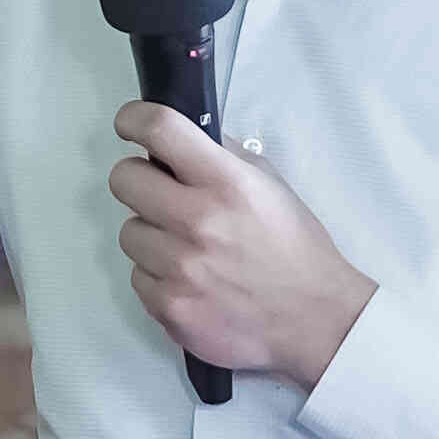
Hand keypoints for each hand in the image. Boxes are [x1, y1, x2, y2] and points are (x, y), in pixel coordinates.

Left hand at [109, 102, 376, 387]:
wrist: (315, 320)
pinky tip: (191, 281)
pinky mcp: (170, 307)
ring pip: (129, 232)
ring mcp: (180, 268)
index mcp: (227, 183)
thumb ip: (225, 156)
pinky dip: (158, 277)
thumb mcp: (271, 186)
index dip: (134, 119)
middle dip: (138, 181)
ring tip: (187, 249)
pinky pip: (138, 277)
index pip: (159, 129)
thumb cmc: (295, 250)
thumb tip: (182, 137)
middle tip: (159, 194)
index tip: (129, 124)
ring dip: (151, 235)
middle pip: (124, 179)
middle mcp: (199, 221)